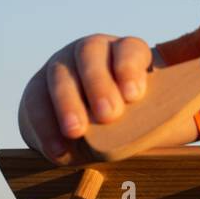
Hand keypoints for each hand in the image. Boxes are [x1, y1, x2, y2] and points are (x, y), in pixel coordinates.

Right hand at [18, 34, 158, 164]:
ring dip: (67, 104)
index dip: (130, 68)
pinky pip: (35, 101)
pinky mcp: (37, 88)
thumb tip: (165, 127)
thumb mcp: (150, 116)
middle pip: (91, 54)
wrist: (92, 130)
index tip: (135, 95)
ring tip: (77, 132)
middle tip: (108, 115)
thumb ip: (157, 119)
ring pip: (60, 75)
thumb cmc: (133, 121)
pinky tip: (58, 149)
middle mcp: (92, 51)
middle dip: (99, 84)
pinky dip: (45, 126)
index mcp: (125, 52)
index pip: (129, 49)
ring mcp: (62, 65)